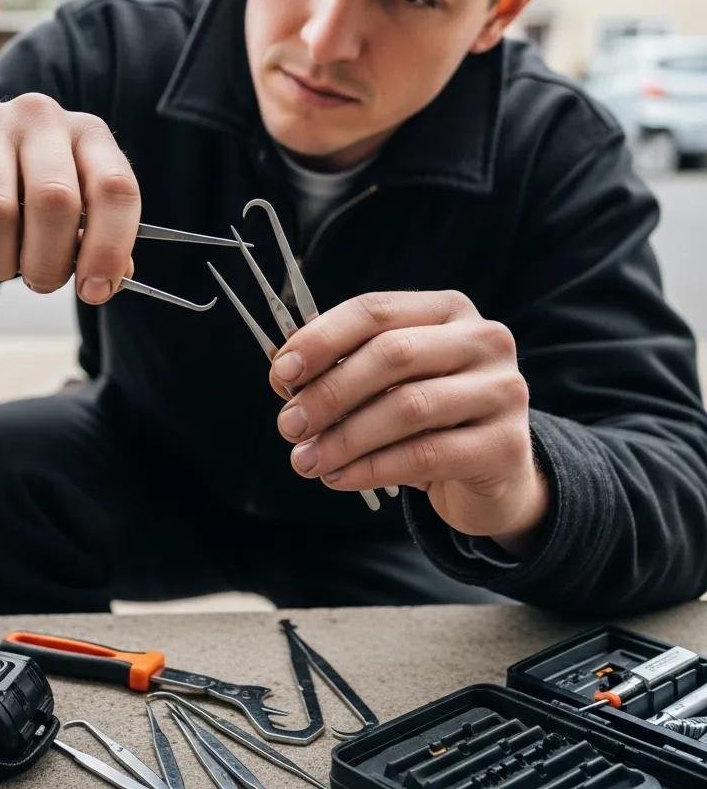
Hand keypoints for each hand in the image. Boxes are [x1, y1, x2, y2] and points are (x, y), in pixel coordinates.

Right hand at [0, 95, 140, 303]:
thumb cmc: (22, 201)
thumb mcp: (68, 219)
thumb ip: (94, 246)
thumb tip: (107, 281)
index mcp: (88, 135)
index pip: (114, 188)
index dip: (108, 249)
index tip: (94, 291)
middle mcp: (40, 116)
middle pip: (55, 201)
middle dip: (47, 263)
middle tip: (38, 281)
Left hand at [269, 290, 548, 554]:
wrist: (493, 476)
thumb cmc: (427, 420)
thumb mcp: (383, 386)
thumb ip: (338, 371)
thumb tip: (283, 375)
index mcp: (447, 310)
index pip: (374, 310)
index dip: (321, 338)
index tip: (281, 372)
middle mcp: (483, 340)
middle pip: (391, 354)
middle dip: (329, 392)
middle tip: (288, 425)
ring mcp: (503, 390)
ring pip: (408, 407)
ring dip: (344, 437)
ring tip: (305, 460)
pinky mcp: (506, 445)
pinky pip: (425, 455)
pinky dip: (371, 468)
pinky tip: (339, 478)